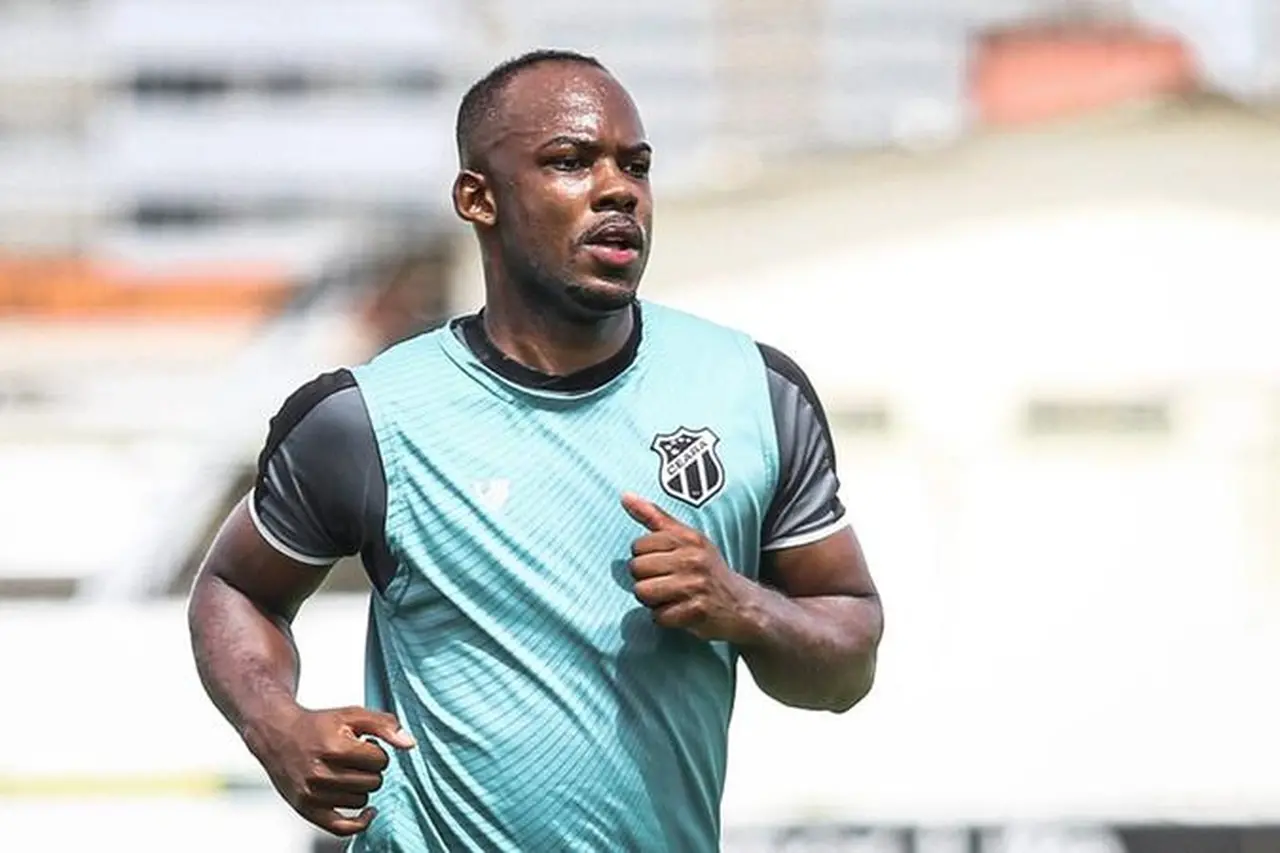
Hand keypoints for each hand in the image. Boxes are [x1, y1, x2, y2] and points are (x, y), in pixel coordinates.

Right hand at [245, 704, 416, 836]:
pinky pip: (343, 828)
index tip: (364, 745)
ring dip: (361, 787)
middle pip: (373, 781)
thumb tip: (410, 744)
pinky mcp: (307, 809)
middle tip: (354, 758)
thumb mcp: (352, 714)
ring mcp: (312, 794)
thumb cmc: (318, 725)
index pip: (379, 760)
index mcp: (333, 747)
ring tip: (346, 772)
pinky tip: (368, 811)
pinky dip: (360, 822)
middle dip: (370, 768)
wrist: (278, 735)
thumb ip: (385, 725)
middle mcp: (320, 773)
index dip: (377, 751)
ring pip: (361, 801)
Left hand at [621, 492, 757, 642]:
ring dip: (652, 600)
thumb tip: (625, 496)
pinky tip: (680, 611)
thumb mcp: (687, 538)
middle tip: (667, 582)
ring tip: (671, 597)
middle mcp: (692, 559)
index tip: (663, 564)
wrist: (741, 605)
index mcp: (688, 538)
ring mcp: (695, 585)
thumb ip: (655, 517)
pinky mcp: (696, 611)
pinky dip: (665, 618)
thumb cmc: (707, 569)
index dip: (645, 558)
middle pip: (637, 569)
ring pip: (643, 593)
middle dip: (646, 580)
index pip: (639, 546)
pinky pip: (658, 616)